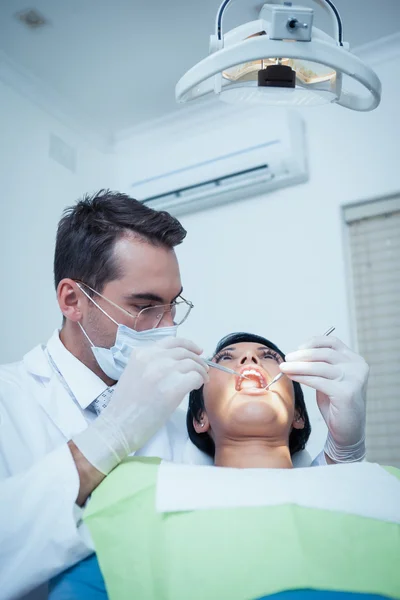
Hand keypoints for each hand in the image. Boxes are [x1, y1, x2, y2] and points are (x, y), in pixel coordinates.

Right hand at [73, 337, 208, 474]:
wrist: (118, 426)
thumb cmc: (125, 405)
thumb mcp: (134, 373)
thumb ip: (151, 363)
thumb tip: (176, 363)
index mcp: (141, 353)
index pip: (172, 341)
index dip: (188, 345)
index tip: (197, 351)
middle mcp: (152, 358)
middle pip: (184, 352)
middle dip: (197, 359)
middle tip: (204, 369)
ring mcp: (163, 371)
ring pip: (192, 364)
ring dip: (201, 371)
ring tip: (203, 380)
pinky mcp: (173, 388)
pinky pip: (195, 377)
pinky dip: (199, 381)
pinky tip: (197, 387)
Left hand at [280, 335, 368, 461]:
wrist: (348, 430)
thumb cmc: (336, 403)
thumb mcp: (330, 378)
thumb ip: (320, 364)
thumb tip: (296, 354)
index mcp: (354, 360)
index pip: (332, 342)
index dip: (313, 343)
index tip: (297, 348)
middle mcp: (357, 367)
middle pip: (325, 353)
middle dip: (302, 355)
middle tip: (286, 358)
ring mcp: (353, 380)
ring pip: (319, 367)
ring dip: (298, 366)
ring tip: (284, 367)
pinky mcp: (346, 393)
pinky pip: (318, 381)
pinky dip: (302, 377)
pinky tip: (292, 376)